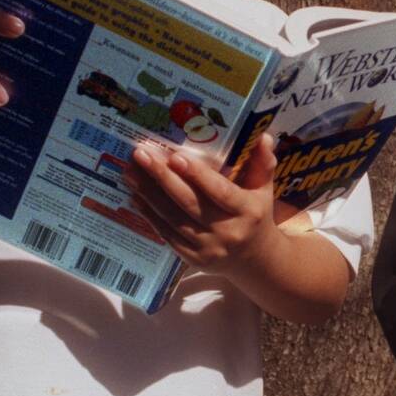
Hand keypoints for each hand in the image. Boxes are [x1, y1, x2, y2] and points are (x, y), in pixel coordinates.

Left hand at [125, 133, 280, 274]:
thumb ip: (263, 161)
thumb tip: (263, 136)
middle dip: (162, 178)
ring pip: (173, 219)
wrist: (254, 258)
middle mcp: (228, 232)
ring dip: (148, 194)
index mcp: (248, 211)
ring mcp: (208, 248)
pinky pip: (167, 234)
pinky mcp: (193, 259)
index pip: (220, 192)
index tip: (174, 156)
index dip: (197, 175)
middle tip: (141, 155)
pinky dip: (149, 215)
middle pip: (189, 203)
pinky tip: (136, 196)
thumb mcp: (264, 188)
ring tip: (130, 171)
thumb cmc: (256, 213)